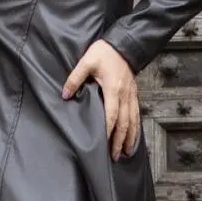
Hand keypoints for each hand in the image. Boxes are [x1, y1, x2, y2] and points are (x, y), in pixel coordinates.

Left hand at [63, 40, 139, 159]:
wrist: (123, 44)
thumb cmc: (105, 52)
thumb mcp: (86, 62)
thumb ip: (74, 79)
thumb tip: (65, 94)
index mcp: (113, 89)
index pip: (111, 115)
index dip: (108, 131)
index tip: (103, 144)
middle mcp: (125, 95)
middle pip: (124, 123)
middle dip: (120, 141)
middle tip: (114, 156)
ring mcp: (131, 95)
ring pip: (133, 121)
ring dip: (130, 138)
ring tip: (126, 152)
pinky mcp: (134, 94)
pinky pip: (136, 114)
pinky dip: (136, 128)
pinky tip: (133, 137)